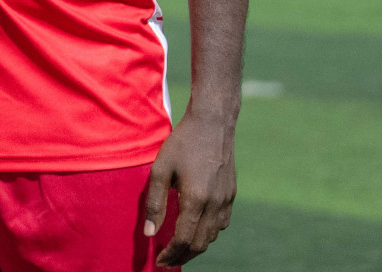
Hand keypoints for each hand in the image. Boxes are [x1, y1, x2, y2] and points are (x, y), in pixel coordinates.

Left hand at [144, 106, 236, 265]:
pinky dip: (208, 233)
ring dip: (195, 246)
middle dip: (182, 256)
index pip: (183, 240)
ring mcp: (226, 200)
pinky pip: (221, 224)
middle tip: (166, 259)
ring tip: (178, 248)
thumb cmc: (182, 143)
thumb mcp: (161, 169)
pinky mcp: (231, 194)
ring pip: (212, 236)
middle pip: (200, 244)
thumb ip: (155, 203)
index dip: (171, 254)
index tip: (159, 261)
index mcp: (196, 199)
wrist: (213, 124)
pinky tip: (196, 229)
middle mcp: (215, 204)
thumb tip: (150, 233)